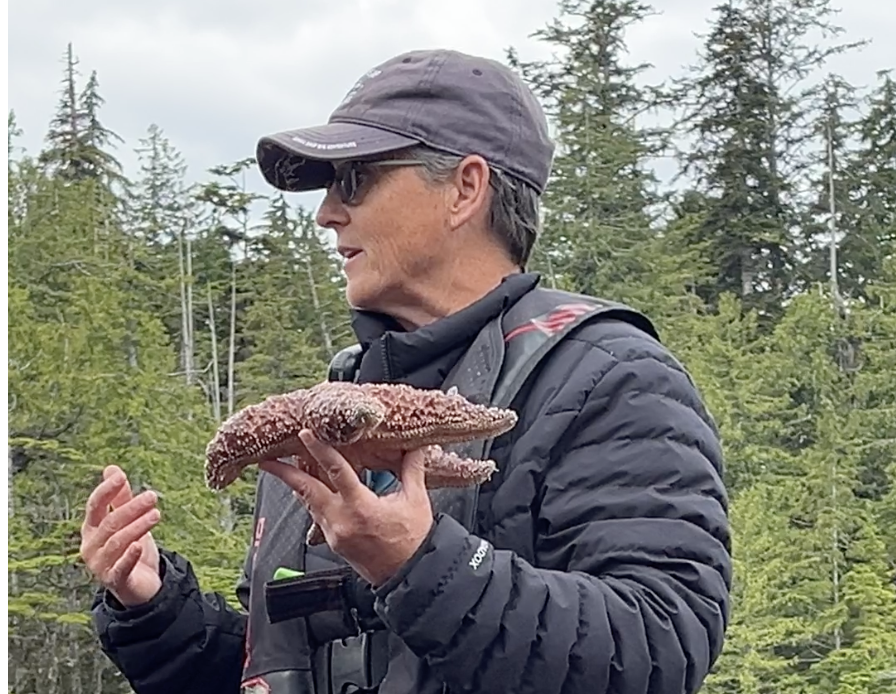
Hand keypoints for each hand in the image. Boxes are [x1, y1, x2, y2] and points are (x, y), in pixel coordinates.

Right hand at [80, 465, 162, 606]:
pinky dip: (129, 557)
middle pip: (110, 523)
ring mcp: (100, 565)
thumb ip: (120, 497)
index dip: (106, 490)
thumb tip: (112, 468)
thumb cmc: (130, 547)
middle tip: (153, 496)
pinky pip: (120, 568)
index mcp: (92, 528)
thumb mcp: (127, 520)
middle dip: (132, 508)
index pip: (95, 506)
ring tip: (156, 514)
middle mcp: (91, 546)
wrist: (139, 584)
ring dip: (138, 526)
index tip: (121, 476)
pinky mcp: (114, 581)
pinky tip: (139, 546)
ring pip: (118, 542)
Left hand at [260, 430, 433, 586]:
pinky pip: (316, 515)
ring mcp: (335, 533)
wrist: (408, 575)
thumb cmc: (413, 540)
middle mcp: (342, 520)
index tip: (305, 435)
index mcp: (361, 507)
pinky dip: (310, 499)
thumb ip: (412, 470)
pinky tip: (309, 489)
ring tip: (284, 468)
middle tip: (268, 459)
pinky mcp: (333, 542)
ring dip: (296, 485)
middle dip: (285, 473)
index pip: (335, 471)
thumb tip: (415, 446)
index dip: (319, 450)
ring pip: (309, 503)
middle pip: (306, 491)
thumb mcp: (416, 501)